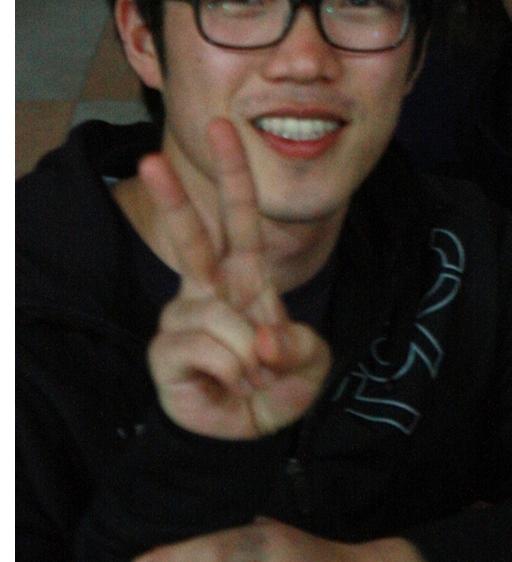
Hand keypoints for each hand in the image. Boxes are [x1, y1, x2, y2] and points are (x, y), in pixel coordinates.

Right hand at [143, 119, 331, 439]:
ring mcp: (183, 318)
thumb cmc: (276, 384)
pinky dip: (231, 373)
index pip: (238, 217)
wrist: (247, 433)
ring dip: (250, 353)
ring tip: (251, 375)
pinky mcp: (165, 352)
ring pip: (221, 317)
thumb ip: (300, 346)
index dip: (233, 173)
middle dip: (172, 197)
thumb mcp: (310, 362)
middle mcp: (208, 289)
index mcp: (244, 275)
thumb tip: (261, 339)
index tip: (222, 127)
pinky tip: (228, 385)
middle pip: (191, 236)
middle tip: (151, 158)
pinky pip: (208, 351)